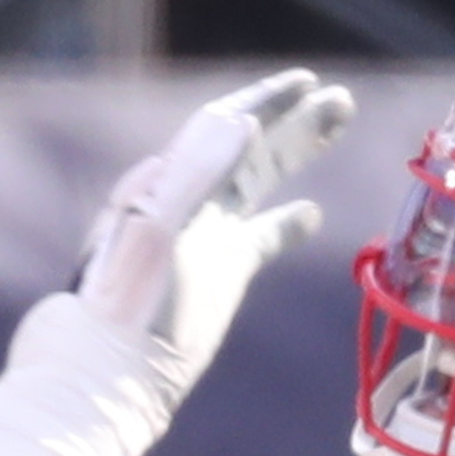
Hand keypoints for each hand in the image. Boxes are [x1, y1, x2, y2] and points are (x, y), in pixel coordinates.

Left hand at [75, 67, 355, 384]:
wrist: (112, 373)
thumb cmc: (126, 305)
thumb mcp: (158, 229)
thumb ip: (198, 172)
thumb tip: (246, 122)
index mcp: (170, 183)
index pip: (224, 124)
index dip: (267, 101)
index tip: (307, 82)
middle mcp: (190, 202)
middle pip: (249, 144)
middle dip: (294, 118)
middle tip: (342, 97)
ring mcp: (208, 237)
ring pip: (260, 179)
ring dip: (298, 150)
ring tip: (339, 121)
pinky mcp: (220, 275)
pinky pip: (260, 238)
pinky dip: (286, 223)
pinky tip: (312, 214)